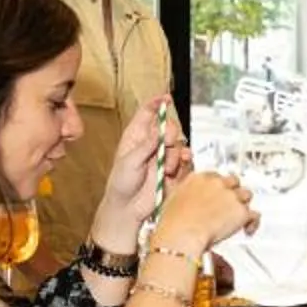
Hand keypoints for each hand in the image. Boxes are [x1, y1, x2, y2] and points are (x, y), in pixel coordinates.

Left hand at [97, 96, 182, 224]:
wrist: (129, 209)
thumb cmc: (121, 185)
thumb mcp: (129, 162)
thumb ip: (145, 145)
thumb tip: (157, 129)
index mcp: (135, 137)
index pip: (148, 113)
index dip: (157, 103)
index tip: (166, 97)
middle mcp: (150, 144)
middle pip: (168, 127)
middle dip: (170, 134)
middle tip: (165, 144)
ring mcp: (162, 157)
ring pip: (178, 144)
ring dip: (174, 155)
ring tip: (164, 169)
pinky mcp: (172, 170)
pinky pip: (185, 160)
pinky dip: (184, 163)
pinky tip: (176, 169)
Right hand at [156, 170, 254, 255]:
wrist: (181, 233)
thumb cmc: (173, 222)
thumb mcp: (172, 198)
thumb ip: (184, 193)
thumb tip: (187, 199)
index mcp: (199, 178)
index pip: (216, 175)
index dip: (219, 186)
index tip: (219, 194)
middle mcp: (217, 183)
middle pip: (234, 182)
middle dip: (233, 192)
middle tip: (229, 205)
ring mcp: (231, 196)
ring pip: (246, 195)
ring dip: (243, 205)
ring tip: (238, 217)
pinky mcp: (241, 212)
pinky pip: (255, 215)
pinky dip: (252, 223)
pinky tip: (248, 229)